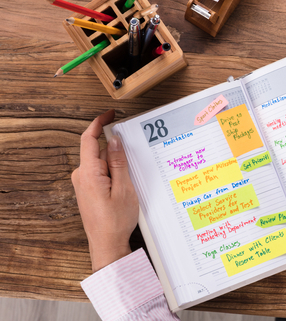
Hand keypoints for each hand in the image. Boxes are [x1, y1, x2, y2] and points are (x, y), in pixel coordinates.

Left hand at [71, 110, 138, 271]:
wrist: (107, 244)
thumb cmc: (115, 221)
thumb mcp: (124, 188)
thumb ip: (118, 162)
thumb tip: (114, 141)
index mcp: (88, 173)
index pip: (89, 139)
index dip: (98, 123)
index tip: (109, 114)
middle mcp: (81, 176)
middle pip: (98, 151)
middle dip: (115, 151)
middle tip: (132, 159)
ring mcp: (83, 184)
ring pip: (101, 163)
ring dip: (115, 165)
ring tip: (129, 181)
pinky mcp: (87, 190)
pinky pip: (100, 173)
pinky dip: (112, 173)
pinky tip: (124, 185)